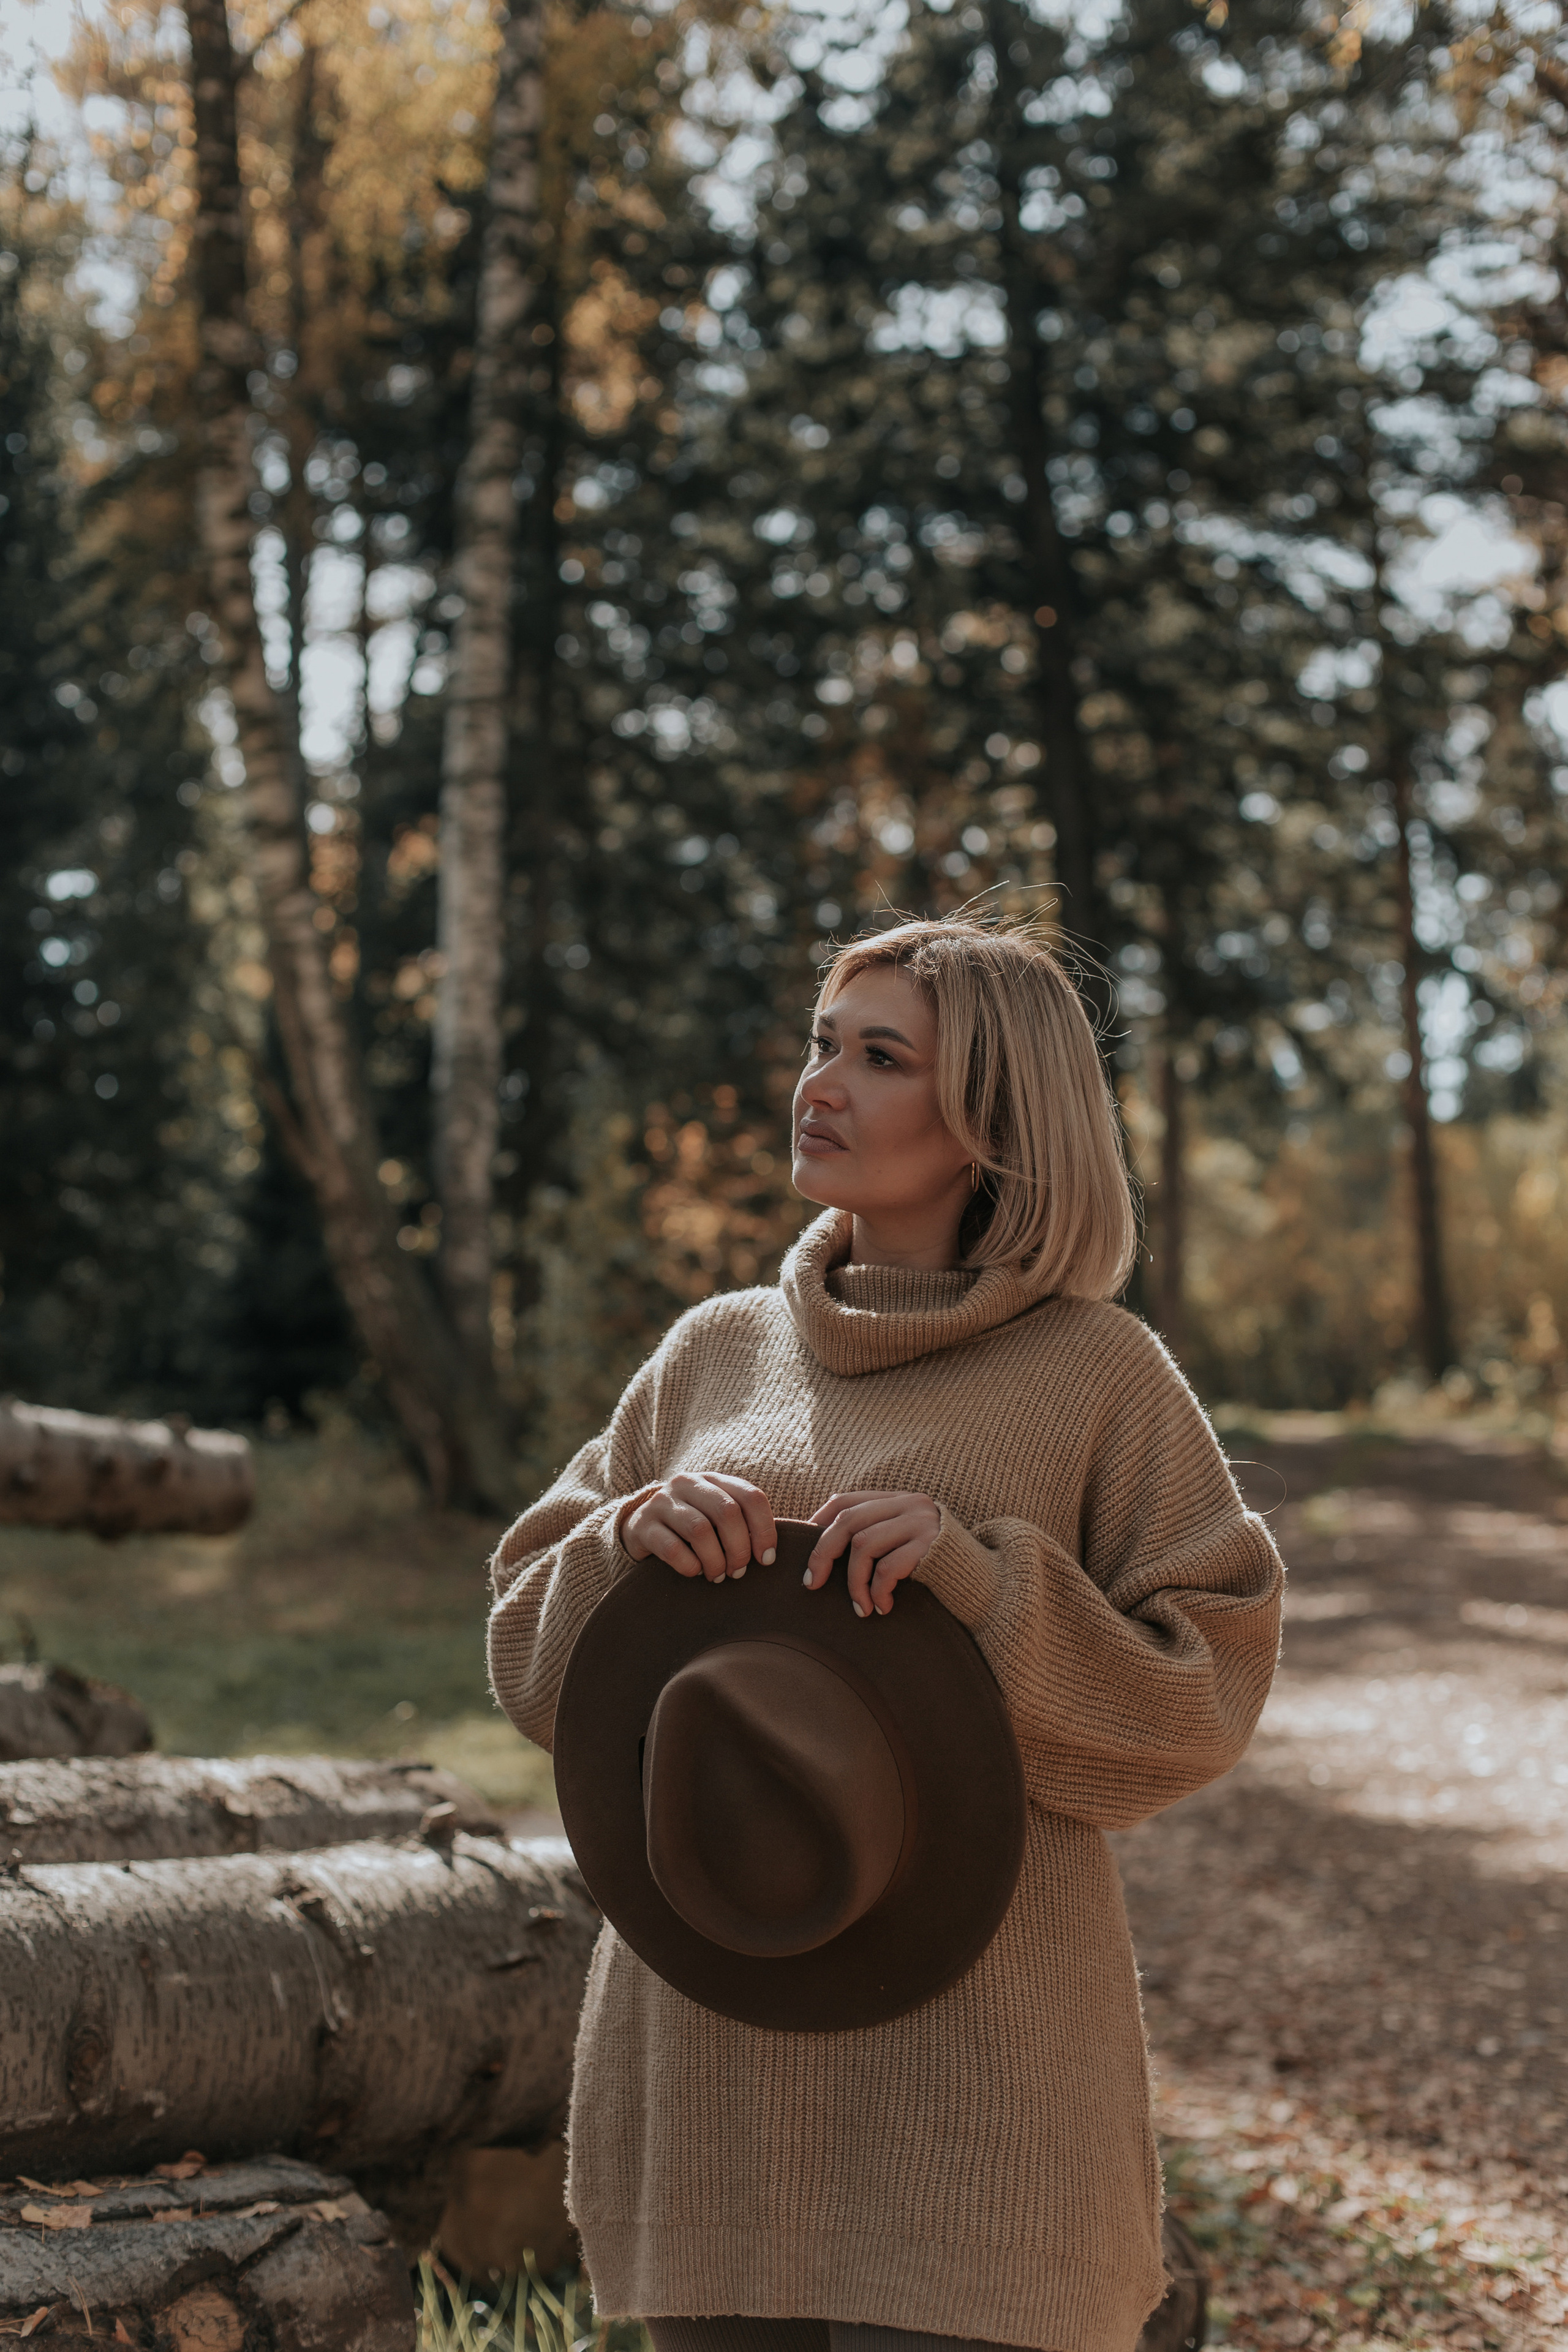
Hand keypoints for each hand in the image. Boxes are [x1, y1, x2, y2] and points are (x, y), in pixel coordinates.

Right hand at [622, 1472, 776, 1584]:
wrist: (640, 1529)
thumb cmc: (689, 1528)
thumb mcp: (715, 1518)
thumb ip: (741, 1525)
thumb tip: (768, 1555)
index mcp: (713, 1479)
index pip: (750, 1496)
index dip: (765, 1529)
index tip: (767, 1559)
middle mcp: (687, 1483)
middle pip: (727, 1512)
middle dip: (739, 1548)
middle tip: (738, 1572)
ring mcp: (662, 1502)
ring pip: (700, 1530)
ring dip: (715, 1560)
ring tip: (718, 1576)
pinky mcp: (643, 1525)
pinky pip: (673, 1548)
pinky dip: (690, 1566)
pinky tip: (695, 1572)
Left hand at [804, 1490, 941, 1617]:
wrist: (993, 1585)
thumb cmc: (941, 1573)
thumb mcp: (906, 1547)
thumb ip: (877, 1539)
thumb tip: (824, 1556)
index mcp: (899, 1500)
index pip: (846, 1500)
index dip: (818, 1524)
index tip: (806, 1555)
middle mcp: (910, 1504)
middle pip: (847, 1521)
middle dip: (822, 1554)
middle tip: (811, 1585)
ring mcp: (922, 1522)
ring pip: (863, 1545)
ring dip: (854, 1583)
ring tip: (861, 1609)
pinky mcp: (931, 1546)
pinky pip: (888, 1567)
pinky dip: (878, 1591)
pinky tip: (883, 1607)